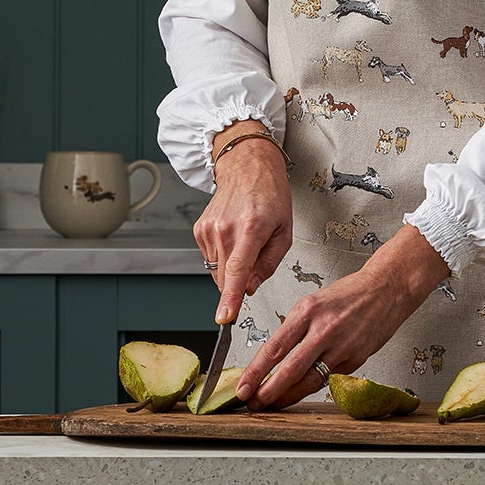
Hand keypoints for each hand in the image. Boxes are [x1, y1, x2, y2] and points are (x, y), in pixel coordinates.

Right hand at [194, 123, 292, 325]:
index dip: (230, 298)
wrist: (247, 167)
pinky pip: (210, 259)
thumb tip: (250, 287)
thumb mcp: (285, 230)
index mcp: (251, 228)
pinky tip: (233, 237)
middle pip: (226, 278)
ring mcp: (209, 229)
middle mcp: (226, 228)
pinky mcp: (200, 229)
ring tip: (245, 240)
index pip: (237, 271)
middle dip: (240, 282)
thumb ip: (270, 264)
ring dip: (231, 267)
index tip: (224, 317)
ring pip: (217, 271)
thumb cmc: (270, 195)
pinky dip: (223, 256)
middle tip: (255, 258)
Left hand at [236, 225, 450, 407]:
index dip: (255, 372)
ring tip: (273, 404)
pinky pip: (329, 378)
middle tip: (252, 403)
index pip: (275, 347)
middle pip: (290, 368)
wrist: (386, 289)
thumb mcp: (314, 301)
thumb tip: (276, 353)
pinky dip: (312, 388)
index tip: (243, 386)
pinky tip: (300, 394)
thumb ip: (296, 326)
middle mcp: (323, 329)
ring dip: (288, 396)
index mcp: (307, 311)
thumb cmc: (350, 293)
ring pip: (310, 380)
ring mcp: (341, 346)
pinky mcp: (356, 359)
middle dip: (268, 391)